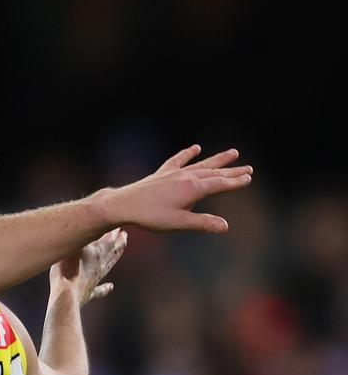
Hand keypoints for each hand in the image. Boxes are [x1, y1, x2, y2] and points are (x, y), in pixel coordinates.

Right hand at [51, 228, 126, 305]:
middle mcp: (99, 266)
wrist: (66, 296)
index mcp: (96, 254)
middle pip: (111, 251)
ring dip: (116, 257)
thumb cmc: (67, 270)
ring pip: (108, 266)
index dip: (112, 232)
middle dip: (118, 242)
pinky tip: (111, 287)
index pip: (107, 239)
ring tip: (121, 249)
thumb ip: (79, 235)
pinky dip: (106, 288)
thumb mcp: (71, 246)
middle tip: (125, 234)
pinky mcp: (89, 293)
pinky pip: (100, 290)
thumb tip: (84, 218)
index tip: (118, 224)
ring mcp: (95, 280)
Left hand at [100, 145, 252, 232]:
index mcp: (193, 189)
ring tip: (233, 152)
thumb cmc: (151, 216)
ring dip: (217, 159)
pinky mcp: (162, 173)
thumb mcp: (179, 223)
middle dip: (232, 171)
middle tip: (249, 168)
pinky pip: (178, 160)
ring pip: (201, 164)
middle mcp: (186, 177)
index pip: (220, 184)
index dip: (236, 182)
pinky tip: (195, 148)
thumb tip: (225, 227)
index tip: (249, 178)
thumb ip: (202, 223)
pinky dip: (188, 154)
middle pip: (214, 172)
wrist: (124, 204)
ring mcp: (174, 173)